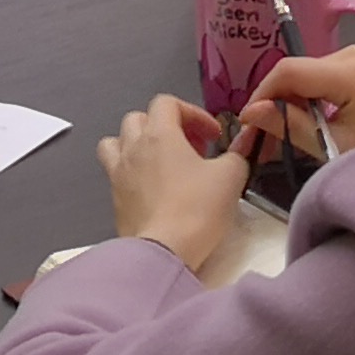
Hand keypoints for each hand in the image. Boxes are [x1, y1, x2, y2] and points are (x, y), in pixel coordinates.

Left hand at [101, 95, 253, 272]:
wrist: (164, 252)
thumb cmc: (197, 209)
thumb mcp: (230, 178)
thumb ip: (236, 155)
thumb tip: (240, 146)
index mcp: (159, 134)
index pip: (166, 103)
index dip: (192, 112)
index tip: (213, 135)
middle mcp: (133, 148)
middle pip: (139, 118)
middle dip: (165, 127)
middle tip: (189, 148)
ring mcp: (118, 173)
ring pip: (117, 142)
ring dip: (137, 144)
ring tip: (159, 162)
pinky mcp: (114, 199)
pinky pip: (116, 172)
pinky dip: (132, 172)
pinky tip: (153, 189)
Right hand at [238, 45, 354, 160]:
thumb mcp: (330, 147)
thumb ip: (290, 126)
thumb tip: (250, 112)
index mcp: (351, 72)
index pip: (290, 71)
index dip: (262, 94)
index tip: (247, 123)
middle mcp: (352, 54)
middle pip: (294, 73)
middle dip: (271, 104)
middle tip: (255, 138)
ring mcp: (354, 57)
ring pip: (301, 76)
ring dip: (284, 105)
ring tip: (271, 138)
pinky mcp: (354, 65)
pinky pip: (314, 79)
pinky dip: (301, 102)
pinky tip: (292, 125)